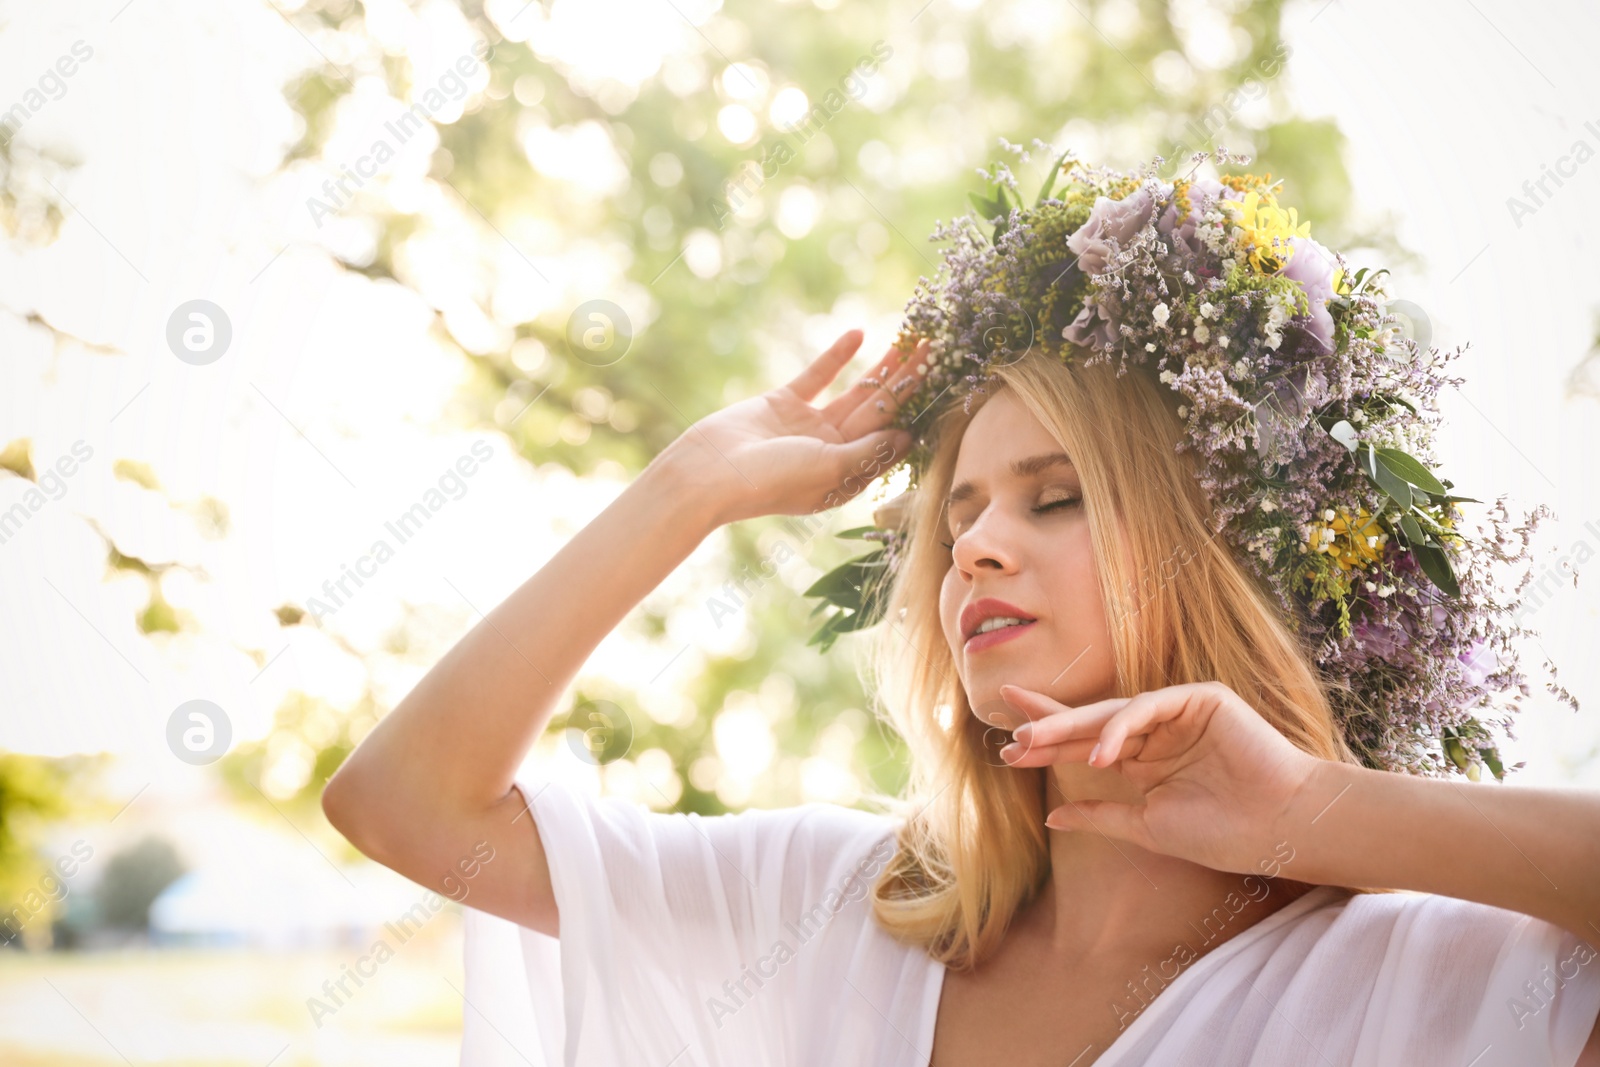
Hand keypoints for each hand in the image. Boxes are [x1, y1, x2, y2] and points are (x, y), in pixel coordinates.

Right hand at [660, 330, 929, 524]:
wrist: (708, 474)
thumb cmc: (772, 482)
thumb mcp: (831, 468)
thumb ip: (870, 450)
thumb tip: (908, 435)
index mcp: (847, 476)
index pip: (892, 441)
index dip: (918, 414)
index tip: (947, 388)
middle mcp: (832, 452)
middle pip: (879, 412)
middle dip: (908, 383)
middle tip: (938, 350)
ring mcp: (808, 427)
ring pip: (854, 392)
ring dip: (881, 367)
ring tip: (907, 339)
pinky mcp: (783, 404)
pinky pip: (817, 377)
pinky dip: (836, 356)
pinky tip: (858, 334)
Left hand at [997, 681, 1322, 874]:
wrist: (1280, 829)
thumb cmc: (1222, 833)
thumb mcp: (1145, 827)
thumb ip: (1101, 816)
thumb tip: (1051, 817)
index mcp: (1143, 761)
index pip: (1085, 742)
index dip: (1047, 739)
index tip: (1006, 743)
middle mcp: (1156, 732)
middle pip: (1090, 724)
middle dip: (1048, 731)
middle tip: (1008, 740)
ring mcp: (1179, 712)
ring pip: (1112, 713)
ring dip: (1071, 728)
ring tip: (1033, 746)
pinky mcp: (1201, 698)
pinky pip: (1148, 707)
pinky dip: (1121, 728)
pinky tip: (1100, 754)